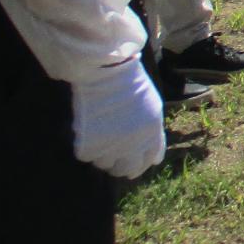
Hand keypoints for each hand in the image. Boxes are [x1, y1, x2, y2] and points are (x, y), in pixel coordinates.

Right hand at [71, 58, 164, 177]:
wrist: (107, 73)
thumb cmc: (131, 86)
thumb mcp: (153, 109)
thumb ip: (154, 136)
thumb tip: (155, 161)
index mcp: (151, 134)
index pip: (148, 161)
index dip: (139, 163)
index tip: (132, 160)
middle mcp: (134, 145)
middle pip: (127, 171)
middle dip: (121, 165)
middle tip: (113, 153)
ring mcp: (111, 147)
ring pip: (106, 165)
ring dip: (103, 154)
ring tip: (102, 133)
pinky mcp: (90, 147)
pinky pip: (88, 156)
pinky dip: (88, 147)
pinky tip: (91, 129)